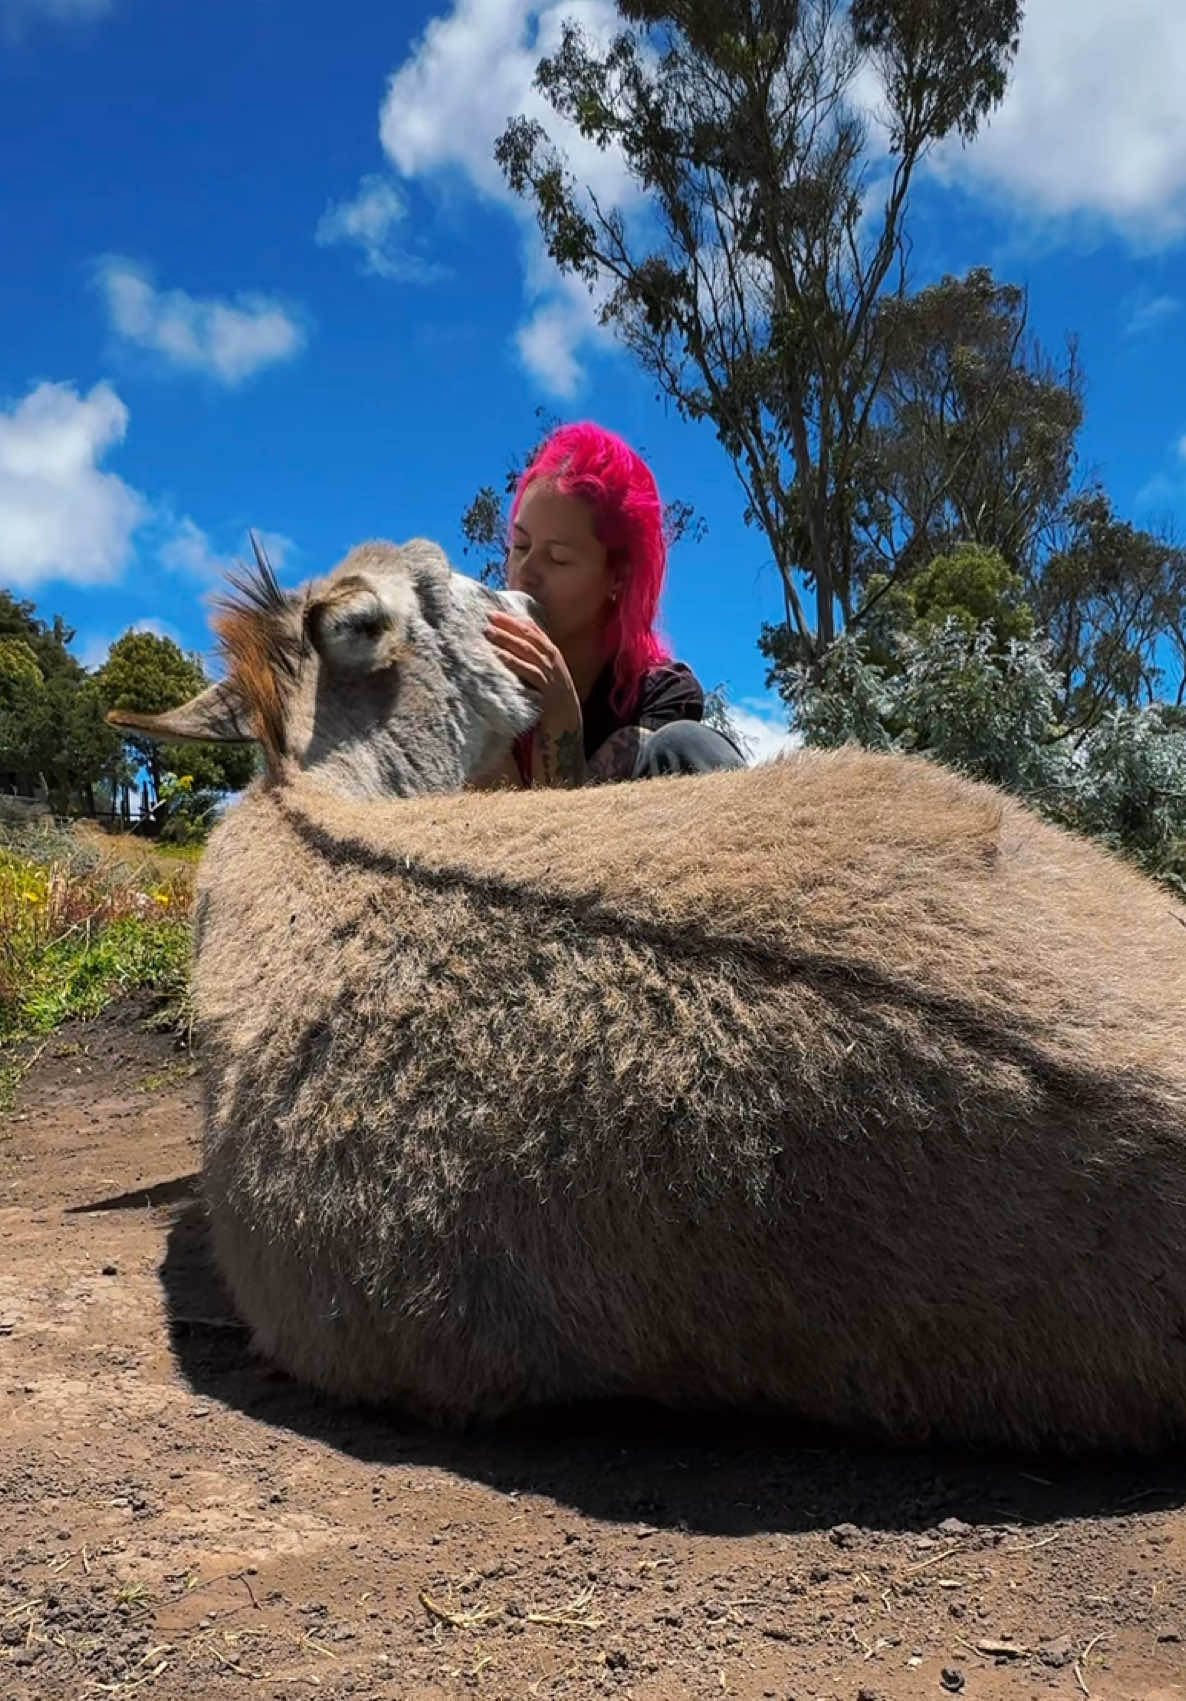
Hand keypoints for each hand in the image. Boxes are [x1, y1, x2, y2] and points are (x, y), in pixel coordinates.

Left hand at [485, 612, 580, 727]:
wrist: (568, 723)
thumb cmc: (552, 698)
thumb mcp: (545, 673)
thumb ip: (533, 658)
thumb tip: (512, 644)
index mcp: (552, 653)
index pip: (532, 630)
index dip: (513, 620)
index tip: (495, 612)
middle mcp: (552, 660)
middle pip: (528, 636)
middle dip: (508, 625)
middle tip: (488, 616)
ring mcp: (550, 673)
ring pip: (527, 650)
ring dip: (507, 639)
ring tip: (489, 632)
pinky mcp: (546, 688)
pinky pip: (528, 671)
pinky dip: (512, 661)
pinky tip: (499, 655)